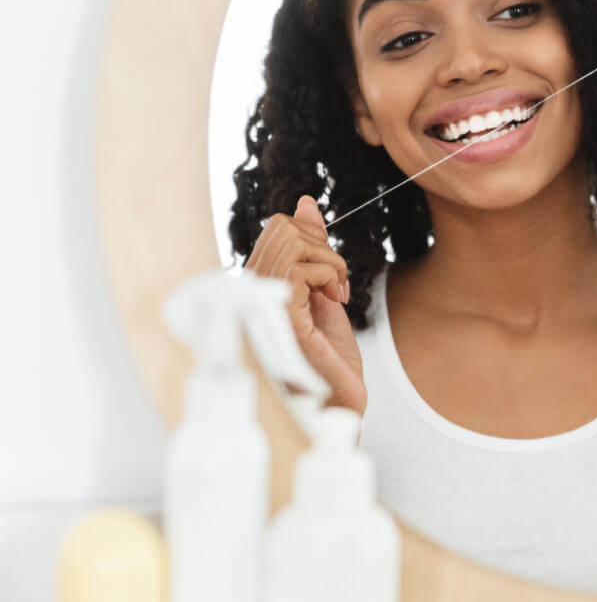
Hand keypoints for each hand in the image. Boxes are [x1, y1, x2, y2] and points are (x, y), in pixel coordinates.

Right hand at [243, 195, 366, 413]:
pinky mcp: (275, 313)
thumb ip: (314, 250)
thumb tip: (305, 202)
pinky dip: (331, 277)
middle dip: (324, 247)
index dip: (316, 237)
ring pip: (292, 241)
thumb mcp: (326, 292)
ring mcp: (258, 301)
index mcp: (258, 284)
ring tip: (336, 295)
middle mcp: (250, 290)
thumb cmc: (332, 357)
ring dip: (331, 263)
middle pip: (283, 226)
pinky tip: (333, 304)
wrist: (341, 399)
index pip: (278, 227)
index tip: (333, 274)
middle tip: (337, 285)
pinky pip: (303, 267)